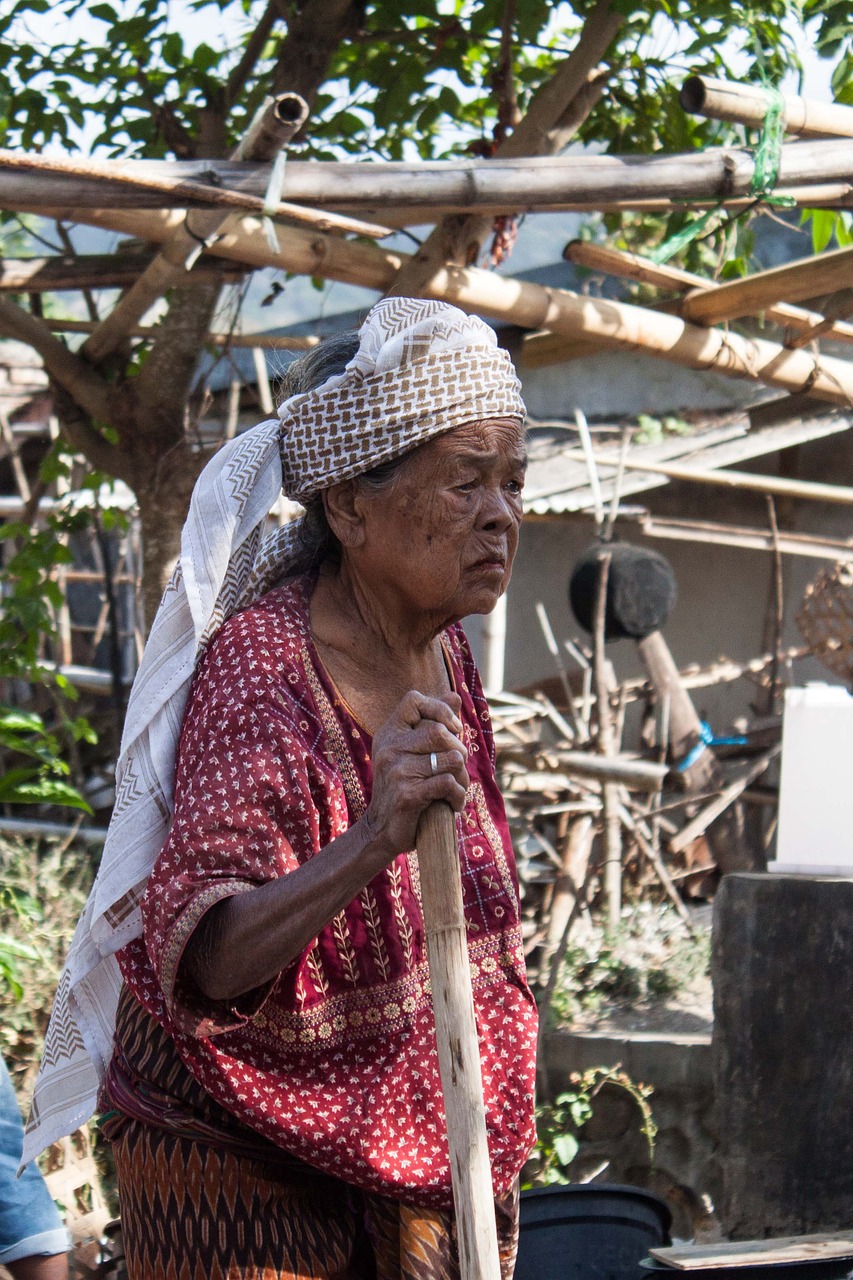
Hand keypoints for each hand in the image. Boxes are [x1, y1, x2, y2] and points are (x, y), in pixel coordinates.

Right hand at [364, 690, 468, 856]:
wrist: (381, 831)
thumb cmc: (404, 788)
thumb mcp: (412, 752)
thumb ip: (433, 723)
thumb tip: (455, 694)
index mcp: (389, 734)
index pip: (414, 699)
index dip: (439, 709)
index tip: (452, 729)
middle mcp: (389, 748)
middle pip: (440, 732)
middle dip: (460, 751)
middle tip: (458, 769)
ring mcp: (397, 771)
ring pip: (451, 759)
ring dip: (463, 778)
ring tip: (456, 789)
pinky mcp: (408, 794)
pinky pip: (449, 784)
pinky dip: (458, 796)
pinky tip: (452, 804)